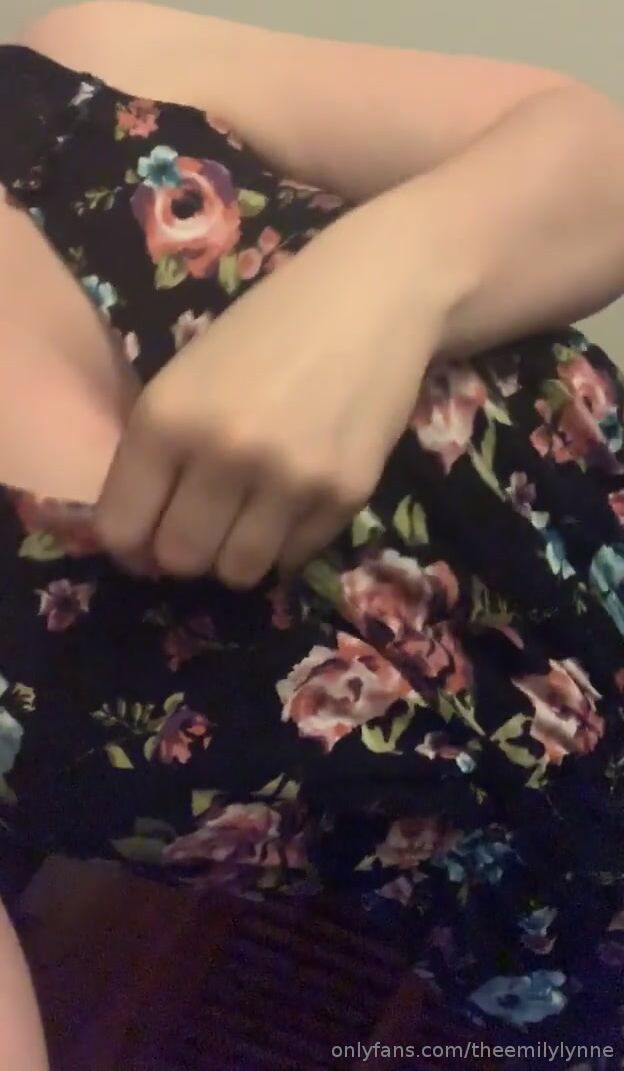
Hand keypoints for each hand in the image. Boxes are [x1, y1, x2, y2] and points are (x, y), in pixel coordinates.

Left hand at [95, 196, 448, 586]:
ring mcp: (288, 479)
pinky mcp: (344, 494)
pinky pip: (295, 557)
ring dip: (236, 556)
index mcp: (166, 417)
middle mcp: (223, 453)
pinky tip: (294, 498)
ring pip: (238, 572)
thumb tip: (142, 542)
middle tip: (204, 527)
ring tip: (249, 519)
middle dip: (185, 553)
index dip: (131, 545)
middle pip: (180, 559)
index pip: (121, 530)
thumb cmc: (268, 328)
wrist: (373, 296)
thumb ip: (157, 454)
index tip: (148, 538)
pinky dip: (286, 542)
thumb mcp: (186, 377)